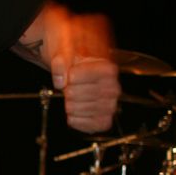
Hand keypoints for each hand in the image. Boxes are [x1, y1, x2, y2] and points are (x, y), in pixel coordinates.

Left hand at [48, 10, 119, 132]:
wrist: (69, 63)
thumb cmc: (70, 54)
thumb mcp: (64, 47)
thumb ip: (61, 61)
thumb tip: (61, 80)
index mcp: (108, 68)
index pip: (94, 75)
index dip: (77, 76)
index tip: (70, 73)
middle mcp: (113, 88)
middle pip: (86, 95)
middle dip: (71, 91)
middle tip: (69, 86)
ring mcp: (109, 105)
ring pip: (89, 112)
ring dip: (72, 106)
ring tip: (70, 97)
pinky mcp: (103, 119)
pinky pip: (94, 126)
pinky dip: (78, 121)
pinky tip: (72, 112)